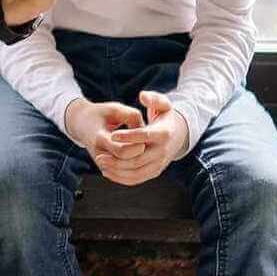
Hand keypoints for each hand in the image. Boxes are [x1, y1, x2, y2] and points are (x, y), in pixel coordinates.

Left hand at [65, 88, 188, 184]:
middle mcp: (163, 152)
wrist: (177, 136)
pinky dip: (121, 178)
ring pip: (136, 173)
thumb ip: (154, 98)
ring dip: (117, 171)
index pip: (145, 136)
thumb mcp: (163, 104)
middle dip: (117, 159)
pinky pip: (137, 179)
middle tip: (99, 156)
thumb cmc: (164, 118)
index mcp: (164, 134)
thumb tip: (142, 96)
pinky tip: (107, 172)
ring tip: (101, 162)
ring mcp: (159, 164)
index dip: (129, 136)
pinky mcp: (154, 172)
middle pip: (138, 159)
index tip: (112, 135)